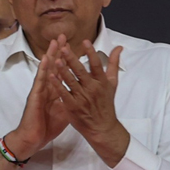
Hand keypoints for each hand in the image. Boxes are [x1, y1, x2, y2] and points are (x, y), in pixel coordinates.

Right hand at [0, 41, 72, 169]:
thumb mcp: (64, 111)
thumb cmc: (47, 125)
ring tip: (55, 42)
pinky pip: (40, 82)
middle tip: (63, 36)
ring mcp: (40, 91)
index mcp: (55, 91)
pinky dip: (44, 71)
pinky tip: (46, 61)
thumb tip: (81, 94)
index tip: (74, 46)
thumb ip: (70, 100)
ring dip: (50, 56)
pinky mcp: (35, 97)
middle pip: (53, 67)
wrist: (33, 138)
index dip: (66, 59)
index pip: (61, 71)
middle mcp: (47, 88)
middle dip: (58, 52)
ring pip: (46, 70)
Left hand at [49, 35, 128, 165]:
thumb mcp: (113, 83)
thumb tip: (118, 48)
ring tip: (55, 59)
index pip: (97, 65)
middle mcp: (93, 89)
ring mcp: (82, 98)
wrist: (102, 127)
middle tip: (64, 48)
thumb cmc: (106, 104)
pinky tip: (50, 76)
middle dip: (72, 59)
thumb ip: (113, 64)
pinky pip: (63, 93)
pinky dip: (57, 84)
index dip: (91, 53)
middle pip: (81, 71)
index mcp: (102, 82)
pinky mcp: (73, 106)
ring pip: (71, 81)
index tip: (85, 41)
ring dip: (63, 70)